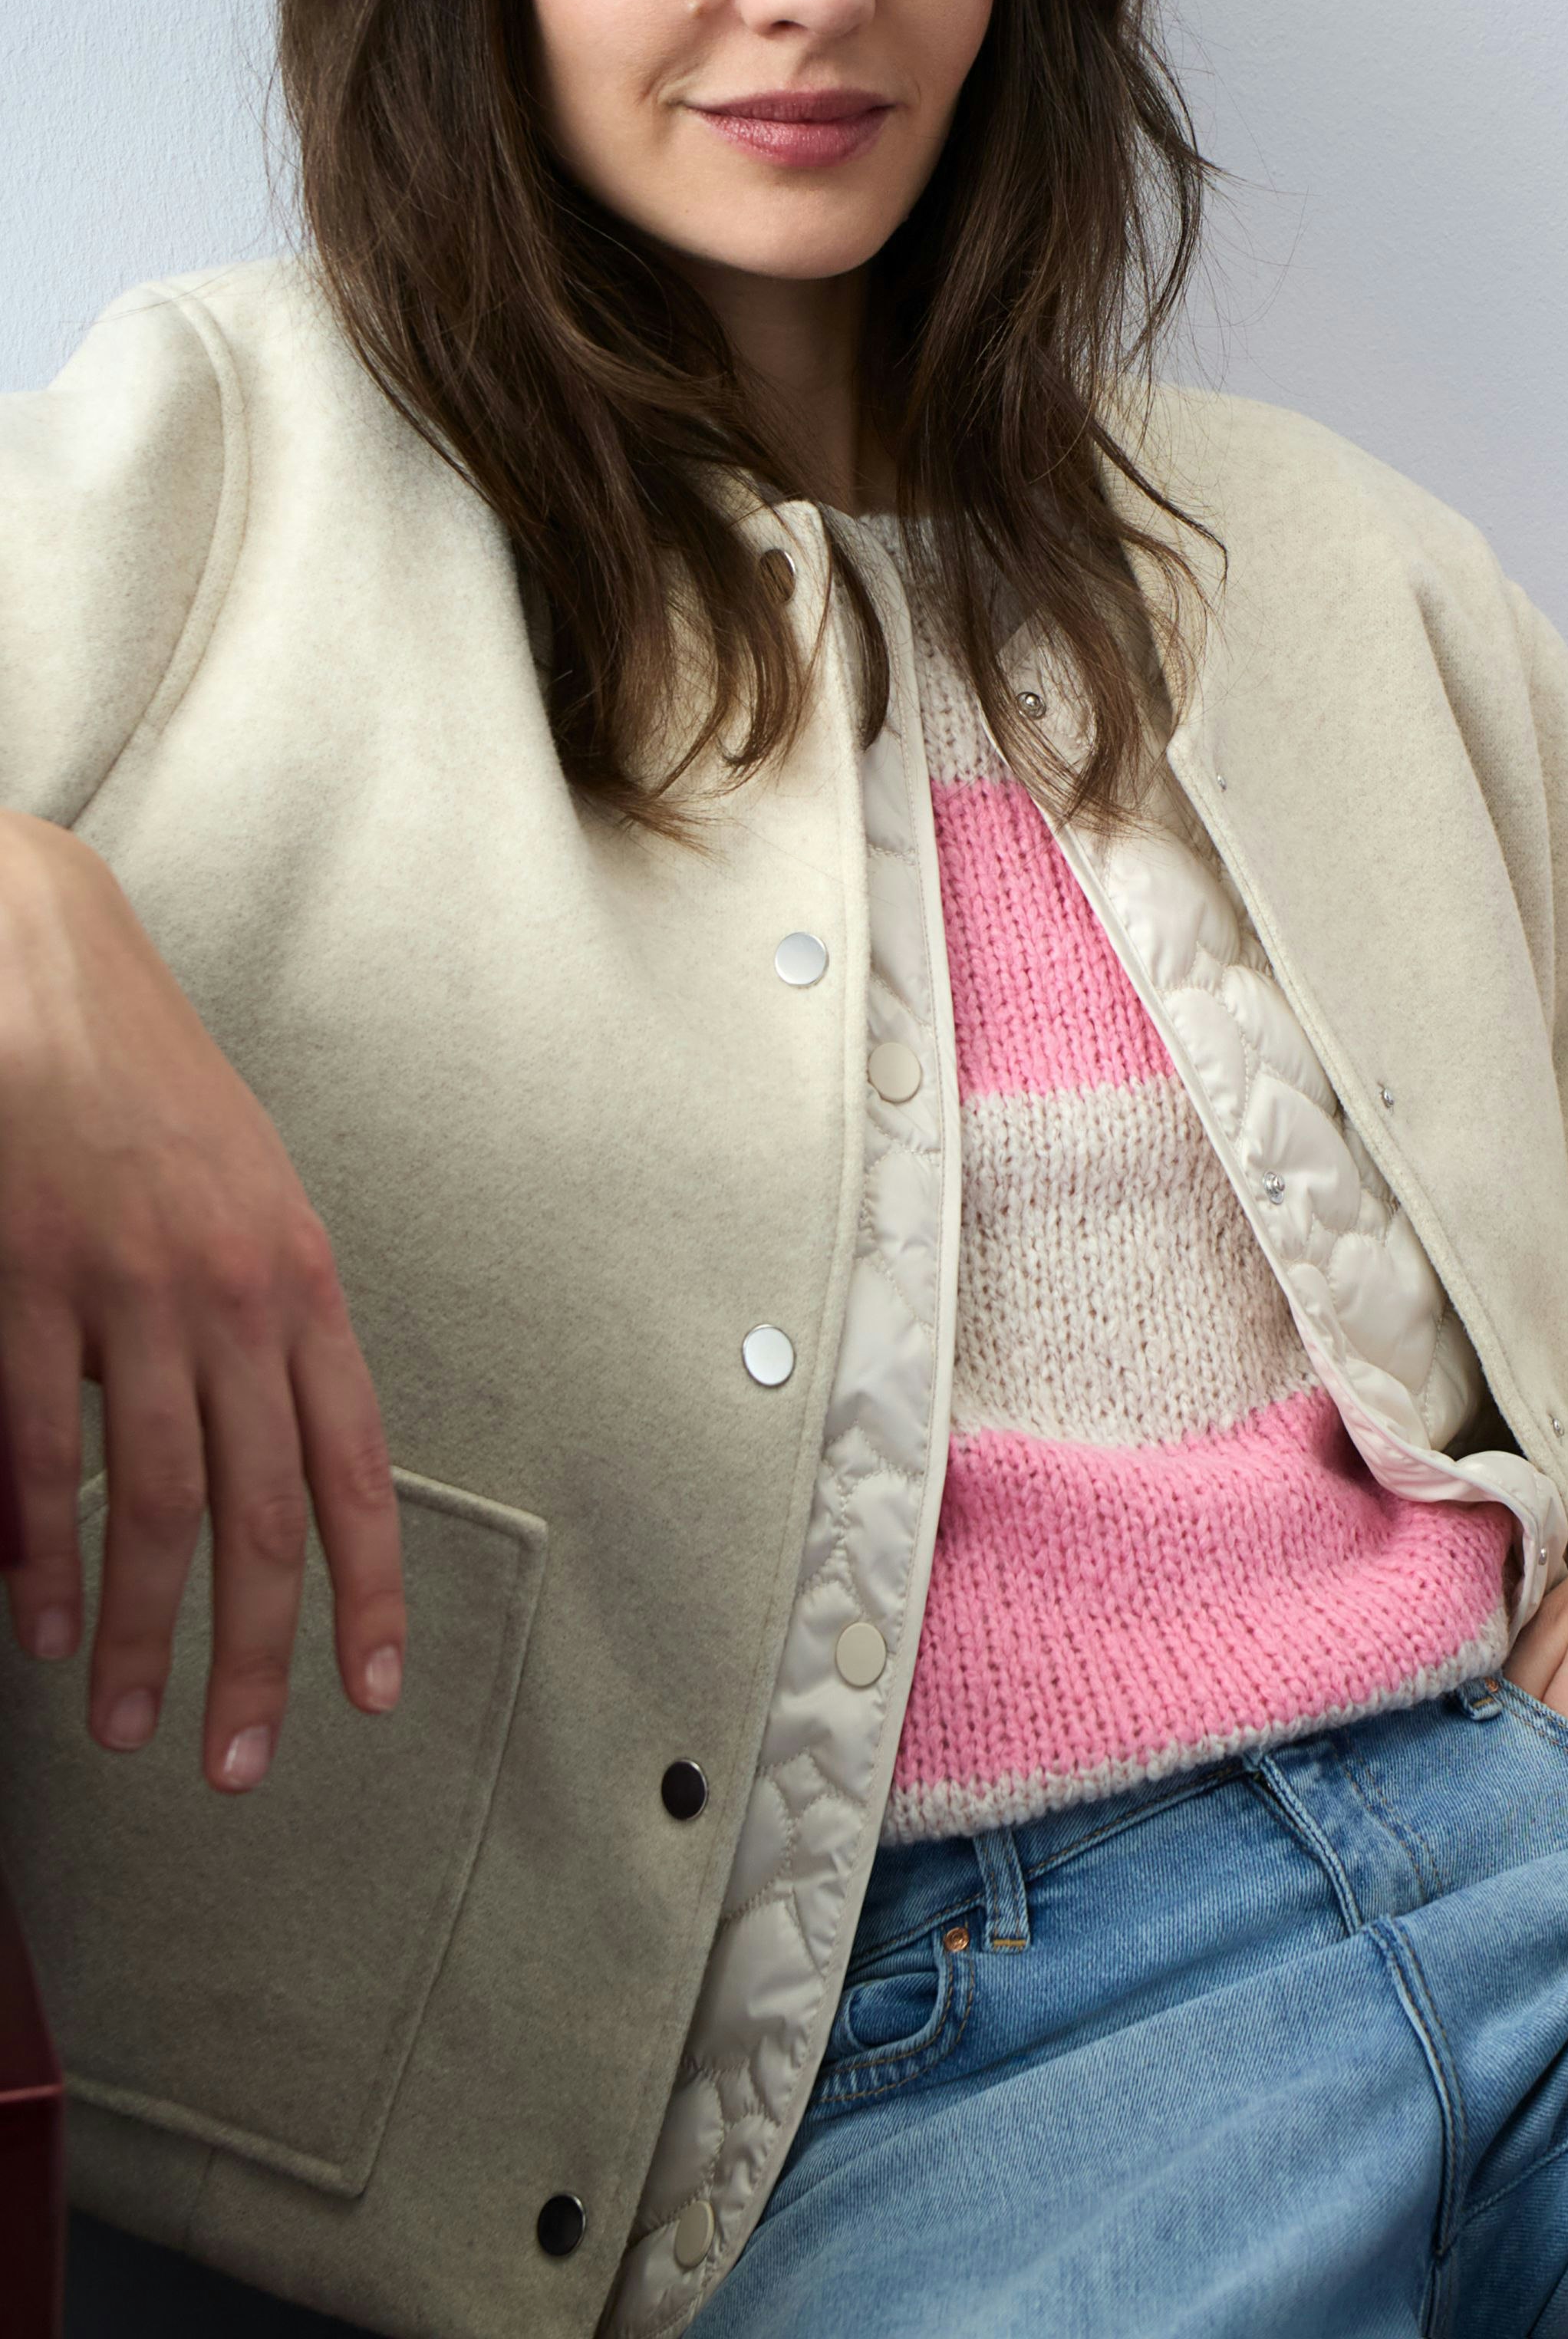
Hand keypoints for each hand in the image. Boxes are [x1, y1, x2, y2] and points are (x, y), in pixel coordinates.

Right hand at [0, 812, 404, 1791]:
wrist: (47, 968)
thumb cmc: (154, 1090)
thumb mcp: (252, 1195)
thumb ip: (270, 1321)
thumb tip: (268, 1456)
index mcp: (301, 1279)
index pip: (354, 1466)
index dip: (368, 1591)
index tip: (370, 1692)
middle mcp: (231, 1295)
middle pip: (254, 1516)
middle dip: (249, 1656)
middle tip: (231, 1763)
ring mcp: (124, 1289)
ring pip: (143, 1503)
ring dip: (135, 1631)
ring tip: (121, 1719)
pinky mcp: (23, 1276)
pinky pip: (28, 1442)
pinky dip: (29, 1544)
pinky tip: (30, 1614)